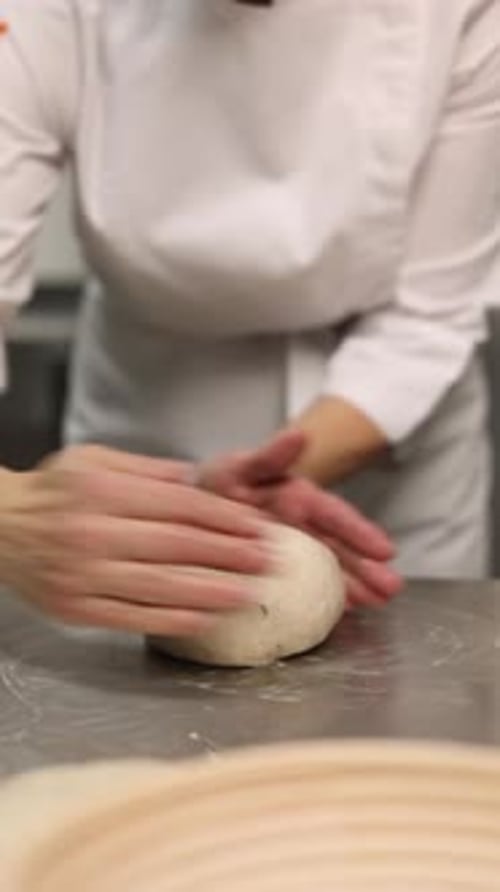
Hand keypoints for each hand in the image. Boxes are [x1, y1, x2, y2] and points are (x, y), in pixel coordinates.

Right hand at [0, 445, 269, 635]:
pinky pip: (135, 617)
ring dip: (212, 592)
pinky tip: (206, 618)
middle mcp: (93, 532)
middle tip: (268, 561)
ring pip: (161, 587)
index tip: (258, 527)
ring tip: (250, 594)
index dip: (225, 518)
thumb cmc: (50, 491)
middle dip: (230, 555)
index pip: (179, 505)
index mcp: (102, 490)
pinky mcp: (76, 608)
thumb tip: (197, 478)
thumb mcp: (92, 460)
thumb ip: (147, 469)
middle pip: (177, 546)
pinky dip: (174, 620)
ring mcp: (83, 574)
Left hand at [199, 431, 402, 609]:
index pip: (334, 516)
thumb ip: (269, 456)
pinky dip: (325, 598)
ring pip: (327, 570)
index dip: (360, 533)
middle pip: (338, 549)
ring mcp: (290, 551)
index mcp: (296, 499)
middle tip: (392, 588)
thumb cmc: (218, 482)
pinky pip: (304, 587)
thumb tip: (298, 436)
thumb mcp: (241, 466)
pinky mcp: (274, 572)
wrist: (189, 504)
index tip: (386, 550)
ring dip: (354, 586)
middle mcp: (300, 526)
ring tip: (380, 602)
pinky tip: (345, 611)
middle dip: (366, 568)